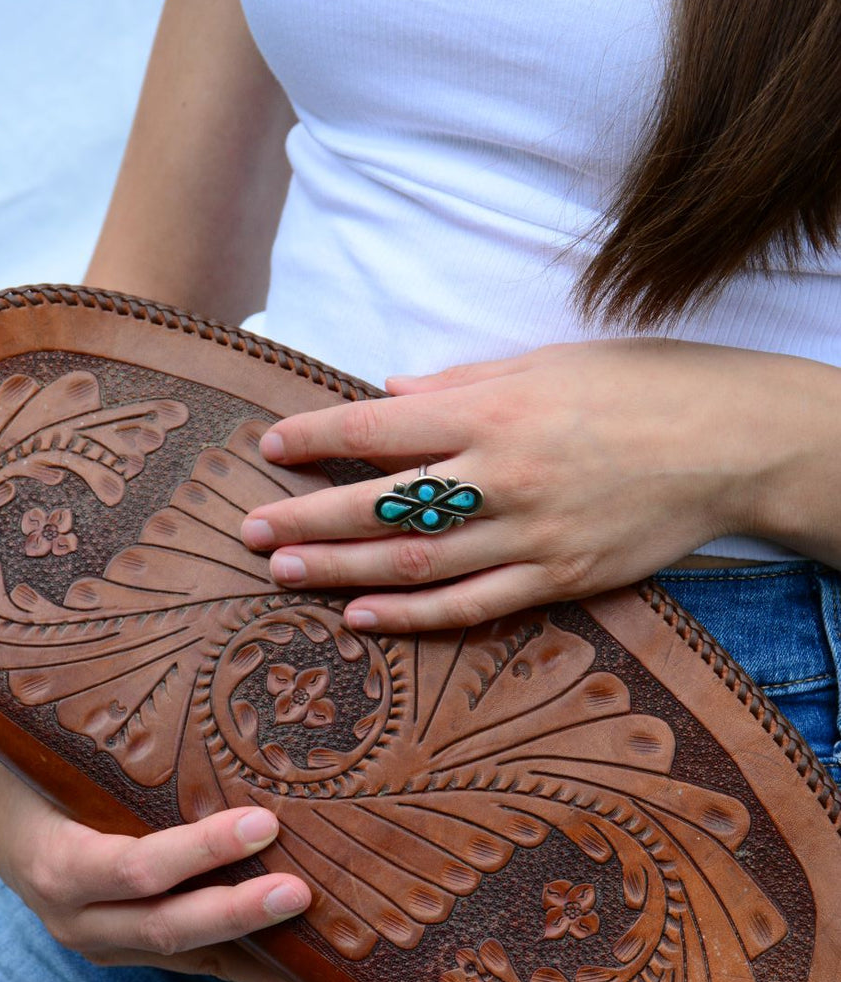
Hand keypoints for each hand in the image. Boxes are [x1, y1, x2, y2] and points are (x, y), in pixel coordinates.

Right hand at [0, 729, 340, 981]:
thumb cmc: (25, 752)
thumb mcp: (36, 731)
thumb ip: (84, 701)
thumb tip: (158, 625)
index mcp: (54, 863)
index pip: (132, 867)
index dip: (197, 851)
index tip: (261, 824)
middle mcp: (80, 920)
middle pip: (167, 927)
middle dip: (238, 914)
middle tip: (303, 891)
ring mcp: (110, 943)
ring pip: (192, 959)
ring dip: (263, 967)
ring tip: (331, 970)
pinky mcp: (139, 951)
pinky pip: (204, 968)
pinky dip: (261, 980)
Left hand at [241, 338, 782, 629]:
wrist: (733, 442)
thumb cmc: (640, 386)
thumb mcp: (547, 362)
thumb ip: (461, 384)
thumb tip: (388, 395)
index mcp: (495, 411)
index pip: (378, 428)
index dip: (314, 439)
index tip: (267, 448)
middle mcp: (504, 476)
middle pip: (381, 506)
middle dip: (307, 519)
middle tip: (248, 530)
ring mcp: (532, 535)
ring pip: (416, 563)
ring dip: (341, 572)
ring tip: (284, 573)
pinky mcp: (560, 578)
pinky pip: (472, 606)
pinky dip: (413, 616)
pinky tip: (363, 618)